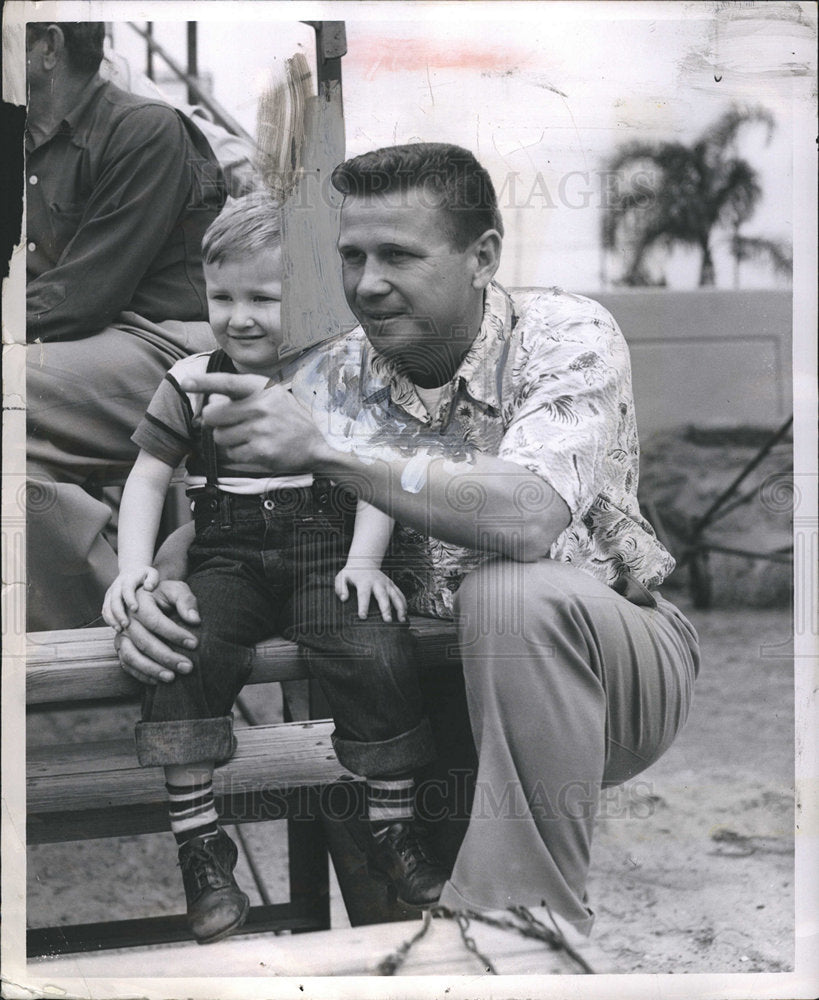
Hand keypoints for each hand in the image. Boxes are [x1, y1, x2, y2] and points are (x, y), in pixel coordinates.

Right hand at [102, 566, 159, 630]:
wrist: (131, 570)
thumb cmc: (145, 575)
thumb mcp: (152, 573)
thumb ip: (152, 579)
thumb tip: (148, 587)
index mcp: (128, 579)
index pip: (127, 589)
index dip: (130, 599)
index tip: (135, 609)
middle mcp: (117, 586)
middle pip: (114, 600)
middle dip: (119, 613)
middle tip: (126, 624)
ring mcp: (111, 593)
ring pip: (107, 606)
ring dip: (112, 618)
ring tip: (119, 629)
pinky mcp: (108, 599)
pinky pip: (105, 610)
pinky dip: (108, 619)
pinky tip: (116, 628)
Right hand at [114, 580, 200, 684]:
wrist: (150, 599)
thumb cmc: (166, 595)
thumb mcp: (177, 590)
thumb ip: (186, 601)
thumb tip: (195, 620)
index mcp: (139, 602)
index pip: (155, 621)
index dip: (175, 634)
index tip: (194, 644)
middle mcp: (127, 620)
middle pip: (144, 642)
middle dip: (167, 657)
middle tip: (188, 667)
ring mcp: (121, 635)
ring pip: (132, 656)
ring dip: (152, 670)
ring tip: (172, 678)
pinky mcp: (121, 648)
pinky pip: (127, 664)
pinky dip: (141, 674)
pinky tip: (159, 681)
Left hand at [179, 372, 332, 473]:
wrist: (315, 446)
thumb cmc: (289, 419)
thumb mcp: (273, 396)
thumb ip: (244, 395)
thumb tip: (211, 399)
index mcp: (262, 389)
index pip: (227, 383)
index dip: (204, 382)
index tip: (186, 382)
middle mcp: (261, 407)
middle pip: (213, 415)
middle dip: (215, 422)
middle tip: (227, 424)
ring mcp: (260, 430)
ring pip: (219, 437)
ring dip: (226, 440)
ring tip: (245, 438)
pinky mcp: (261, 451)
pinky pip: (231, 454)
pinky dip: (236, 454)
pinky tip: (252, 450)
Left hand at [335, 565, 406, 621]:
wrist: (364, 561)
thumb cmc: (352, 573)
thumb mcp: (342, 577)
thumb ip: (341, 588)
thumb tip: (343, 598)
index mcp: (364, 582)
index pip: (363, 595)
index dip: (363, 606)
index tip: (363, 616)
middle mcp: (377, 582)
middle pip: (382, 596)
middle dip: (386, 608)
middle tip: (387, 620)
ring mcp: (386, 583)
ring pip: (395, 595)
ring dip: (399, 607)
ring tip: (401, 619)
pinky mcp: (391, 584)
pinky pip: (400, 594)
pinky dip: (404, 603)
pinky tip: (405, 614)